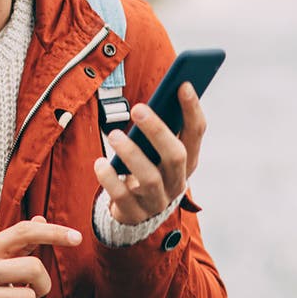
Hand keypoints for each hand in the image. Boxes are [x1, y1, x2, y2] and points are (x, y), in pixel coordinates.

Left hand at [94, 82, 205, 224]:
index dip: (192, 109)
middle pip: (175, 155)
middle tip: (137, 109)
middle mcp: (177, 181)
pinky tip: (100, 164)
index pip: (196, 133)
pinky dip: (110, 179)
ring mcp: (157, 200)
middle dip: (158, 130)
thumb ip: (160, 127)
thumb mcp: (157, 150)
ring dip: (132, 154)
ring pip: (150, 178)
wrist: (137, 212)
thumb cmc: (148, 168)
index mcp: (188, 160)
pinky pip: (122, 197)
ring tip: (113, 135)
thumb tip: (159, 93)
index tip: (183, 84)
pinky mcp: (134, 213)